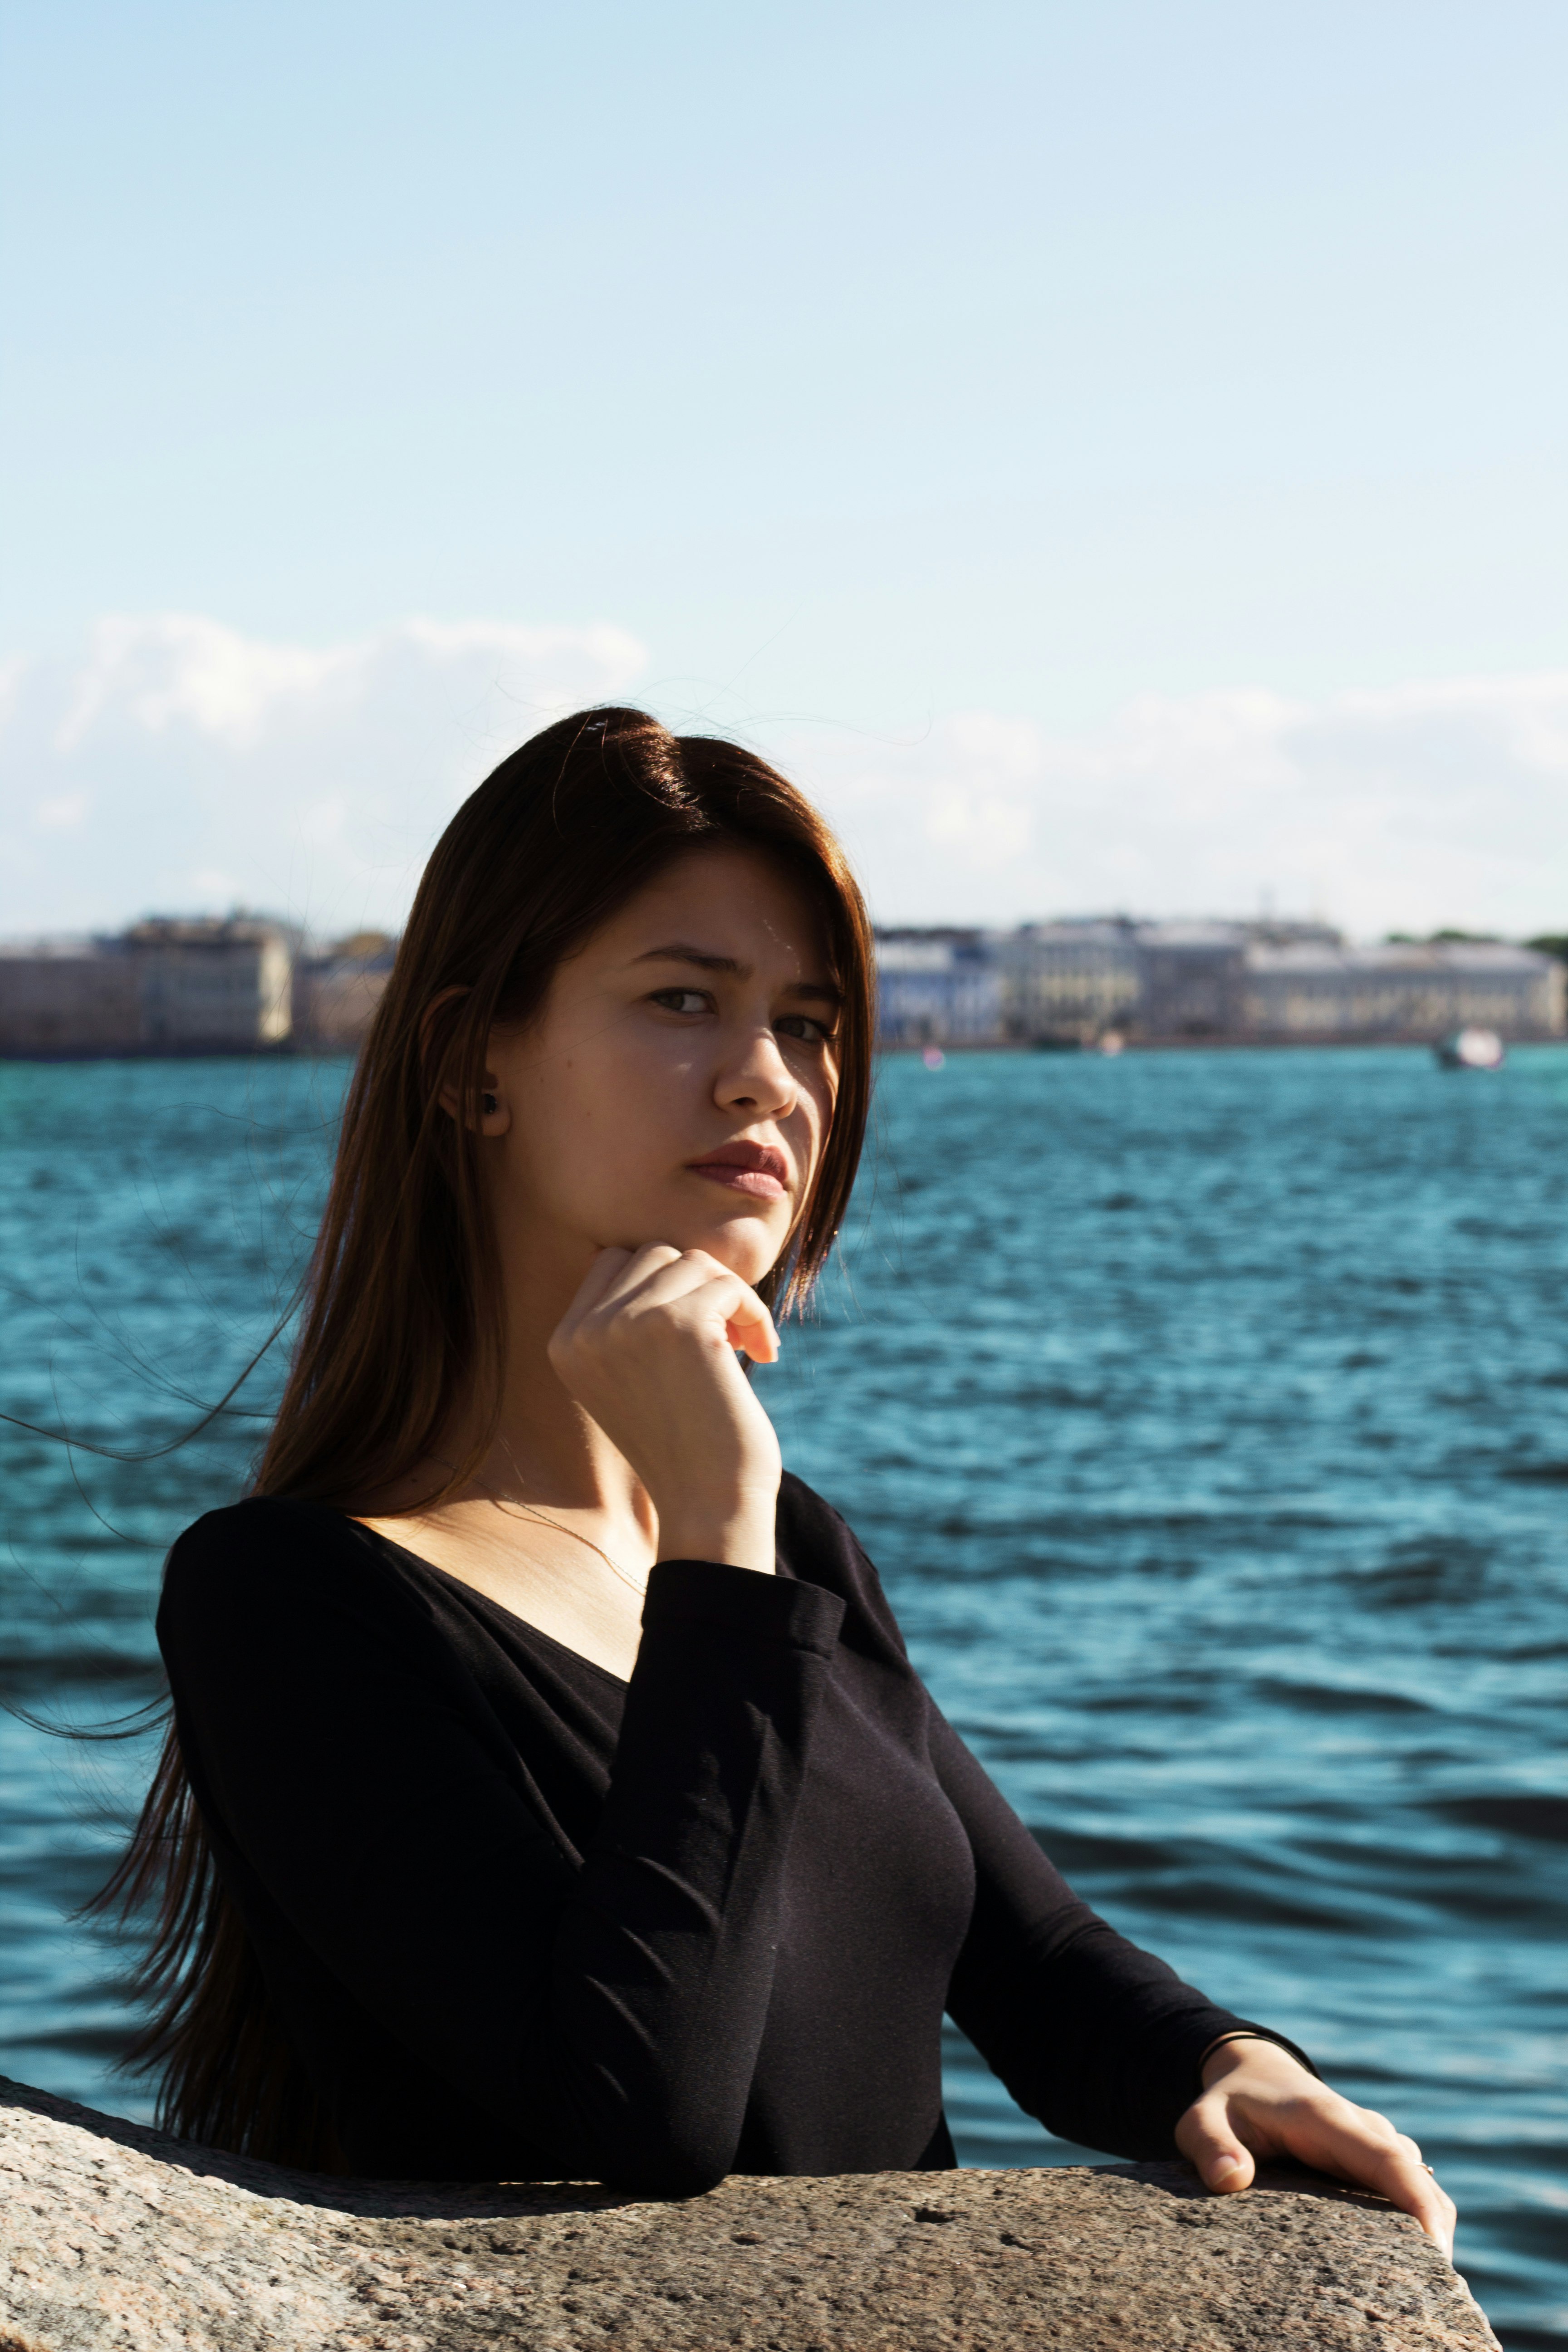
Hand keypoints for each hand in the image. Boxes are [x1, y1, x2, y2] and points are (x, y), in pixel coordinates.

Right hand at [548, 1245, 781, 1573]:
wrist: (707, 1505)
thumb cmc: (683, 1447)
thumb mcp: (631, 1379)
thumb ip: (629, 1323)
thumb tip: (671, 1257)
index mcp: (566, 1343)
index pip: (612, 1261)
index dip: (663, 1283)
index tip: (694, 1329)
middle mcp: (587, 1330)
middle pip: (654, 1253)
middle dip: (698, 1286)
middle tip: (724, 1337)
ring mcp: (629, 1323)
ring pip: (693, 1262)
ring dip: (730, 1298)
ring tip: (743, 1345)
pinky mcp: (679, 1325)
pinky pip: (728, 1284)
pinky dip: (754, 1313)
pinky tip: (763, 1354)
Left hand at [1176, 2037, 1455, 2261]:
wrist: (1254, 2071)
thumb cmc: (1228, 2102)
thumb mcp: (1202, 2119)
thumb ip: (1210, 2146)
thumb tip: (1230, 2180)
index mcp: (1326, 2119)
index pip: (1387, 2159)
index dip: (1417, 2202)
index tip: (1437, 2251)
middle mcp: (1362, 2129)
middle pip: (1418, 2181)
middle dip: (1434, 2235)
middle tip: (1426, 2294)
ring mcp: (1375, 2142)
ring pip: (1421, 2188)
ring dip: (1427, 2232)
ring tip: (1413, 2289)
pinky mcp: (1375, 2159)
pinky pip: (1409, 2191)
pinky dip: (1415, 2224)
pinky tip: (1399, 2267)